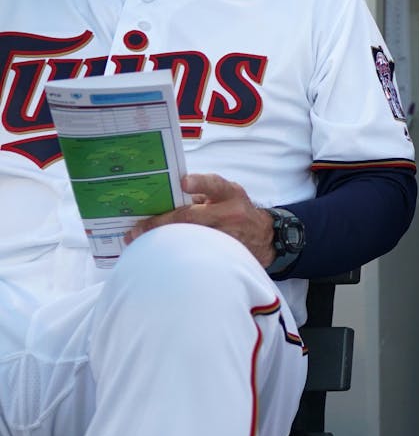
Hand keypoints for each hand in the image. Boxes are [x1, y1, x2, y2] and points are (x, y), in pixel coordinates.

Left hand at [125, 173, 275, 266]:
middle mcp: (231, 213)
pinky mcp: (226, 254)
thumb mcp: (227, 196)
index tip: (183, 182)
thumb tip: (165, 198)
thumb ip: (202, 195)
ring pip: (190, 238)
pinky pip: (197, 252)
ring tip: (139, 241)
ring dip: (163, 240)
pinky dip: (176, 252)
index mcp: (230, 193)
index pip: (215, 185)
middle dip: (161, 222)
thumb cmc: (238, 211)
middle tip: (136, 229)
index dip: (199, 183)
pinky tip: (159, 254)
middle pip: (192, 218)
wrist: (265, 237)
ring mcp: (229, 235)